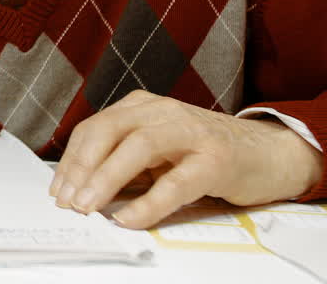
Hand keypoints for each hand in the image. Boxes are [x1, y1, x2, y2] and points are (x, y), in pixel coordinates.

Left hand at [50, 90, 323, 228]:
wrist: (269, 153)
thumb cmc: (205, 153)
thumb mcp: (158, 149)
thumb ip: (124, 161)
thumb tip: (80, 191)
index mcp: (143, 107)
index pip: (95, 128)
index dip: (71, 160)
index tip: (57, 191)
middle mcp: (163, 111)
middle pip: (109, 131)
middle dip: (81, 167)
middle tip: (67, 201)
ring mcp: (191, 132)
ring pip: (138, 147)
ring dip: (107, 178)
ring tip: (89, 207)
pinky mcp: (216, 160)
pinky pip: (176, 182)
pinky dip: (148, 203)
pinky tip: (129, 219)